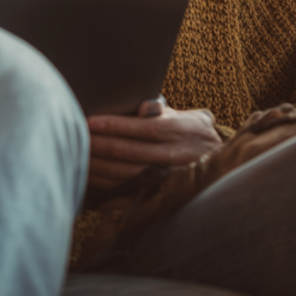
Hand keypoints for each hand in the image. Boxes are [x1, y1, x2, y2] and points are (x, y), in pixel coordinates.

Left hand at [86, 101, 221, 190]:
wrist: (219, 165)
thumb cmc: (196, 132)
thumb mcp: (190, 115)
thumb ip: (164, 109)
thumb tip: (143, 103)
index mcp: (180, 131)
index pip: (144, 128)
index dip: (116, 125)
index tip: (92, 120)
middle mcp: (173, 156)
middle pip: (130, 151)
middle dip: (100, 143)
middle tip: (76, 133)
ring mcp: (165, 177)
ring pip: (125, 173)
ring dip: (98, 164)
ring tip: (78, 151)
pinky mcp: (156, 191)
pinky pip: (125, 188)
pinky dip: (104, 181)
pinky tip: (88, 171)